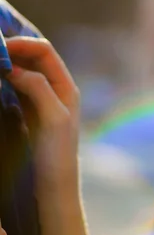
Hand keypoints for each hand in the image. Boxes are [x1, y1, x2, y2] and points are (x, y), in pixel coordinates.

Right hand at [6, 37, 80, 192]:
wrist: (54, 189)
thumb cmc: (57, 155)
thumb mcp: (53, 119)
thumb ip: (39, 89)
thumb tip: (16, 68)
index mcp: (66, 86)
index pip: (45, 52)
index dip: (23, 44)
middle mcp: (56, 89)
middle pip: (33, 58)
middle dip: (13, 50)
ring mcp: (41, 100)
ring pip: (23, 71)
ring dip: (7, 62)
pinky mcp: (28, 113)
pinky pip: (16, 87)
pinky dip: (4, 79)